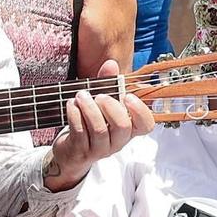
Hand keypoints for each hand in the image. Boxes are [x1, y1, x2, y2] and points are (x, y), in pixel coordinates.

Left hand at [45, 58, 152, 191]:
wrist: (71, 152)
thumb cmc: (89, 123)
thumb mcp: (100, 103)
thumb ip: (107, 83)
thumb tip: (111, 63)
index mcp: (128, 129)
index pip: (146, 125)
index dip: (140, 111)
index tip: (127, 96)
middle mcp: (117, 141)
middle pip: (122, 126)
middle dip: (110, 106)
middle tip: (99, 96)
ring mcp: (100, 149)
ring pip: (99, 130)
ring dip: (89, 108)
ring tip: (80, 96)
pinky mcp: (82, 151)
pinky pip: (80, 132)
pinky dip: (75, 115)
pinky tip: (71, 104)